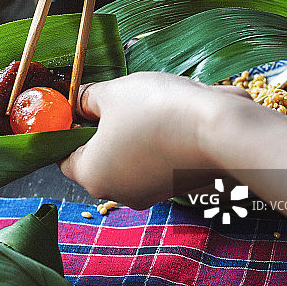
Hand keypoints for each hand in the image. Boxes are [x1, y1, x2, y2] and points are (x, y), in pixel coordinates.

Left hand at [59, 72, 251, 207]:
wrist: (222, 131)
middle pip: (97, 156)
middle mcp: (117, 192)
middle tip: (116, 99)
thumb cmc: (159, 111)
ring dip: (133, 131)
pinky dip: (160, 140)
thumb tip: (79, 100)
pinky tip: (172, 118)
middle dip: (103, 127)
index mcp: (91, 175)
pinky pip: (157, 160)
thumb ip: (87, 98)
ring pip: (129, 156)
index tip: (79, 105)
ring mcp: (149, 193)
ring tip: (150, 104)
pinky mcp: (176, 187)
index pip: (63, 154)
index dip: (69, 127)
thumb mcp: (113, 92)